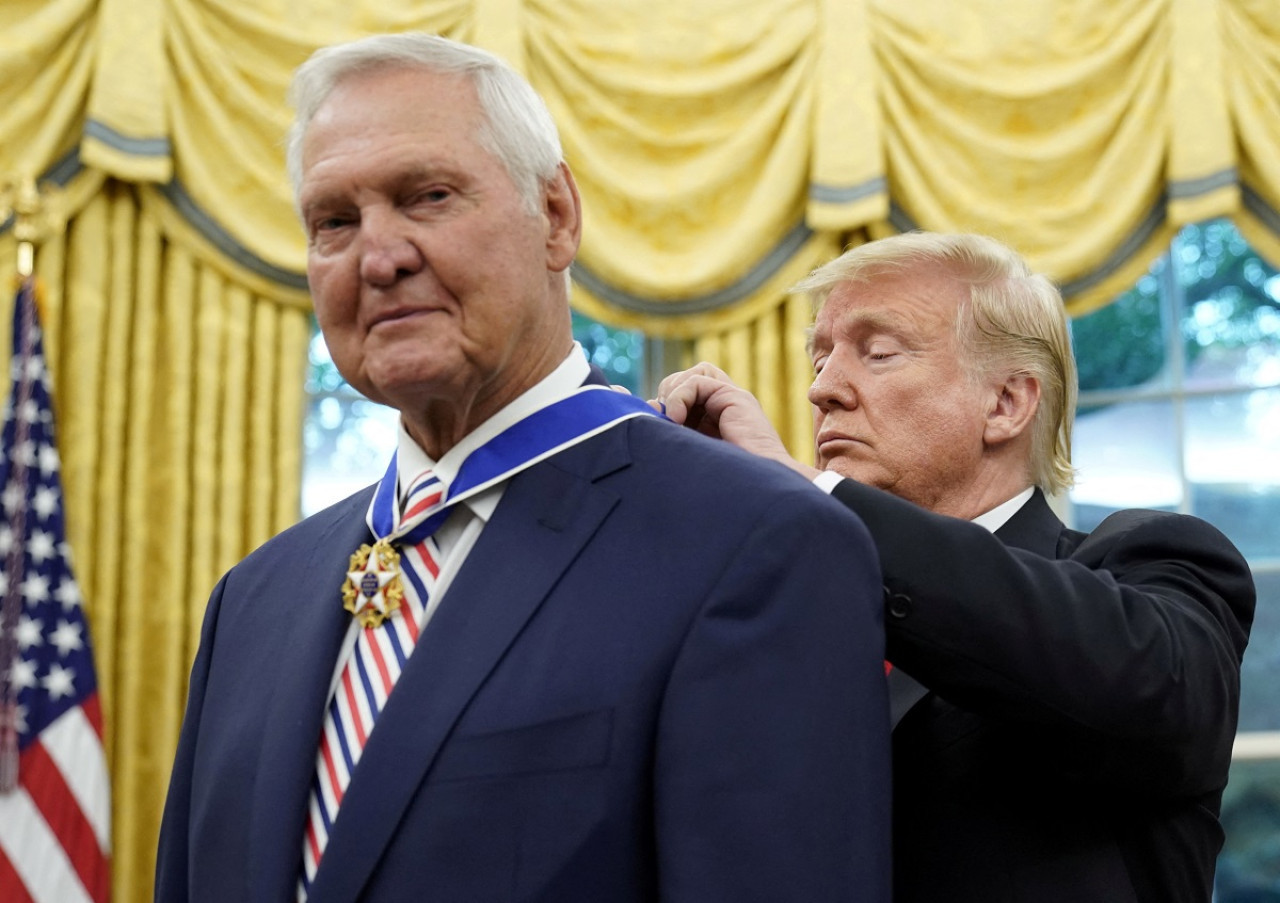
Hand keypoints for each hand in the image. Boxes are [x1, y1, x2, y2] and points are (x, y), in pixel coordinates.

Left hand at [653, 363, 819, 478]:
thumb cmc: (719, 482)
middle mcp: (725, 408)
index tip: (658, 425)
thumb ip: (670, 428)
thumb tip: (648, 405)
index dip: (666, 403)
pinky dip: (680, 396)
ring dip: (675, 393)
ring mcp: (732, 401)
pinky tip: (676, 418)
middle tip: (667, 421)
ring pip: (696, 373)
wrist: (753, 491)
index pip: (684, 394)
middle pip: (689, 378)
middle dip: (669, 395)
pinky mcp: (735, 398)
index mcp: (714, 422)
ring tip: (673, 419)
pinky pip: (698, 380)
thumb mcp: (686, 450)